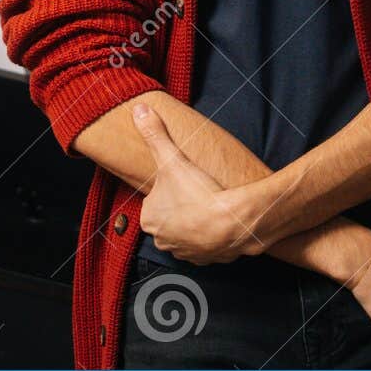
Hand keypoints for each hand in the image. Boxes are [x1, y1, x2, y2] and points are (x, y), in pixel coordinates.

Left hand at [132, 103, 264, 264]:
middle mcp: (162, 240)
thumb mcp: (172, 158)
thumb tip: (138, 110)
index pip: (154, 202)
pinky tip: (217, 221)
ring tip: (208, 205)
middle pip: (168, 218)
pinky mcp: (205, 260)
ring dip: (194, 222)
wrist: (232, 223)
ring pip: (185, 234)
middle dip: (180, 207)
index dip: (168, 190)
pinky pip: (204, 246)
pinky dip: (210, 236)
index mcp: (149, 219)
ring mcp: (184, 253)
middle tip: (196, 192)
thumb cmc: (199, 193)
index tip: (182, 182)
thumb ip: (154, 134)